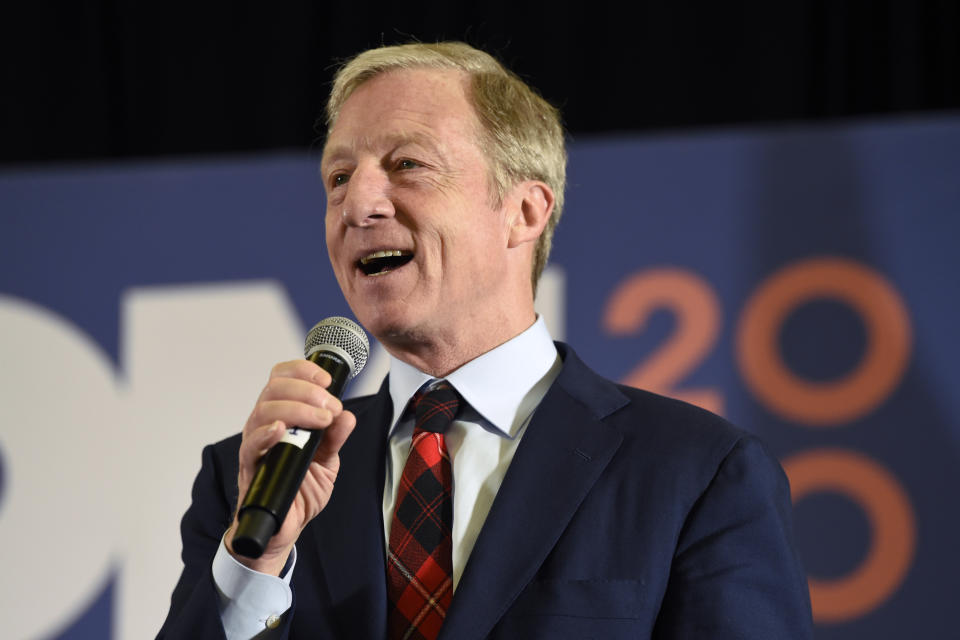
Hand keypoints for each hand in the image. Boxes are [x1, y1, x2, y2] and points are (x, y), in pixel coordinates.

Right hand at [224, 359, 356, 574]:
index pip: (281, 379)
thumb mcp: (327, 462)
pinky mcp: (251, 469)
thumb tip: (347, 416)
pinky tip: (281, 431)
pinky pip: (251, 446)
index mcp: (282, 416)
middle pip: (273, 389)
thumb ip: (335, 438)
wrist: (284, 529)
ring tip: (322, 420)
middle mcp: (264, 426)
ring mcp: (256, 446)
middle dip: (306, 390)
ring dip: (296, 409)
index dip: (302, 371)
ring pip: (263, 411)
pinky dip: (265, 434)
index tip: (327, 380)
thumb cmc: (300, 492)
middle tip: (331, 406)